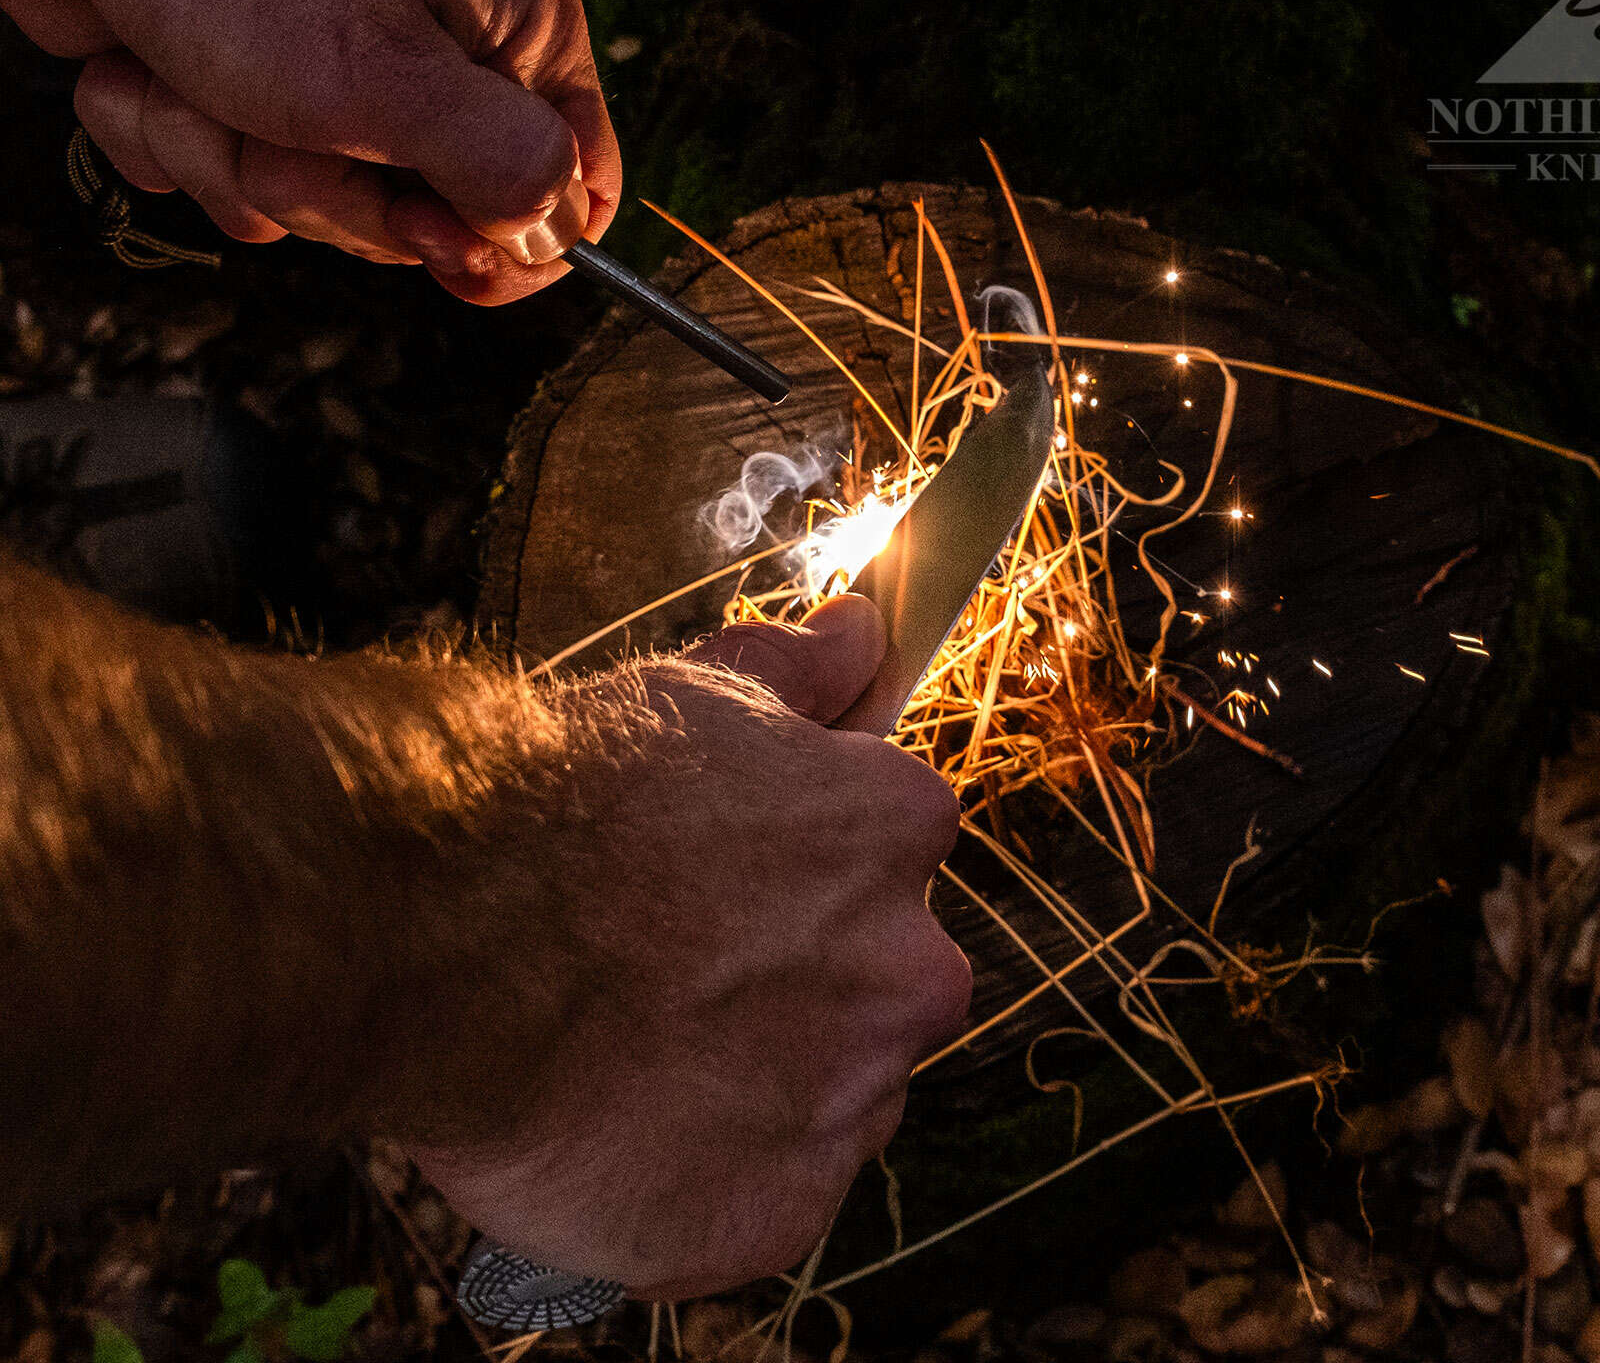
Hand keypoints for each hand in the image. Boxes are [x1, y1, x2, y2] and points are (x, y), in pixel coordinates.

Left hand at [0, 0, 618, 303]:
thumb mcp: (391, 80)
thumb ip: (501, 173)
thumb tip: (554, 236)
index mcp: (508, 22)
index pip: (571, 180)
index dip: (509, 242)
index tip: (436, 249)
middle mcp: (430, 43)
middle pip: (429, 214)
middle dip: (334, 194)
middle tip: (289, 128)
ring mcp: (332, 63)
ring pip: (316, 201)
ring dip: (234, 162)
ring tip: (203, 81)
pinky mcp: (239, 78)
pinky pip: (226, 172)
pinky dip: (174, 136)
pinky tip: (154, 68)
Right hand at [412, 596, 969, 1298]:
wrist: (447, 924)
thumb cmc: (562, 799)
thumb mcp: (695, 693)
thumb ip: (802, 674)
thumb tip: (863, 632)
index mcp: (897, 834)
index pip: (888, 867)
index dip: (795, 885)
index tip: (719, 897)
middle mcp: (907, 970)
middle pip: (873, 994)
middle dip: (792, 992)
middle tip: (666, 983)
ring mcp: (845, 1101)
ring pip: (824, 1104)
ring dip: (753, 1089)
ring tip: (628, 1061)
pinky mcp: (774, 1212)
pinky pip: (757, 1204)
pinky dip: (699, 1187)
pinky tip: (619, 1136)